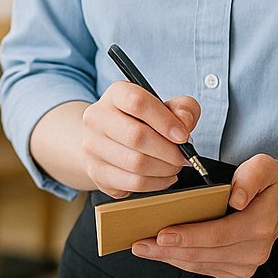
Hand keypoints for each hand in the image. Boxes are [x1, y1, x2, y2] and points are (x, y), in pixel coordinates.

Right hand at [81, 80, 201, 197]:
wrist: (106, 141)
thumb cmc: (140, 121)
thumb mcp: (164, 107)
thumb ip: (182, 107)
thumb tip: (185, 122)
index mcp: (115, 94)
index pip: (138, 102)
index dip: (165, 121)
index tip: (182, 135)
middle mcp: (97, 118)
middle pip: (136, 136)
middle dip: (168, 150)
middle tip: (182, 156)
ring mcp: (92, 146)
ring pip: (136, 163)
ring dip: (164, 168)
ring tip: (174, 166)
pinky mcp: (96, 172)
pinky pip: (133, 182)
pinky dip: (157, 183)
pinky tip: (164, 177)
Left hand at [130, 153, 277, 277]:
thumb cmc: (270, 182)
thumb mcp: (265, 167)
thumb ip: (250, 177)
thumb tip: (235, 198)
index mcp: (259, 225)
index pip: (218, 235)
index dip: (188, 236)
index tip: (160, 234)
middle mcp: (254, 251)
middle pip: (203, 254)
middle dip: (167, 250)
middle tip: (137, 243)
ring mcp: (247, 265)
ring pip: (199, 264)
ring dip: (168, 257)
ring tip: (141, 247)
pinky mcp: (238, 271)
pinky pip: (203, 268)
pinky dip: (180, 259)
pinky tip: (160, 251)